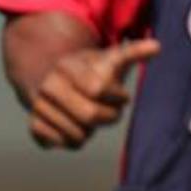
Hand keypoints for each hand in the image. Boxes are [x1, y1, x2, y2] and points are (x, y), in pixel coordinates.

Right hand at [25, 38, 160, 148]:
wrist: (54, 79)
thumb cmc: (92, 71)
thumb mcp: (110, 58)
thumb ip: (133, 52)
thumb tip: (157, 46)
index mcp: (69, 67)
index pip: (100, 88)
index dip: (118, 96)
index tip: (121, 95)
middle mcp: (49, 86)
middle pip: (90, 115)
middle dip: (108, 116)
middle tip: (109, 111)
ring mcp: (38, 106)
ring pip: (77, 134)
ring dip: (91, 130)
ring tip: (89, 114)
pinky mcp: (33, 124)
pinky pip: (61, 143)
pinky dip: (73, 140)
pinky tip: (75, 126)